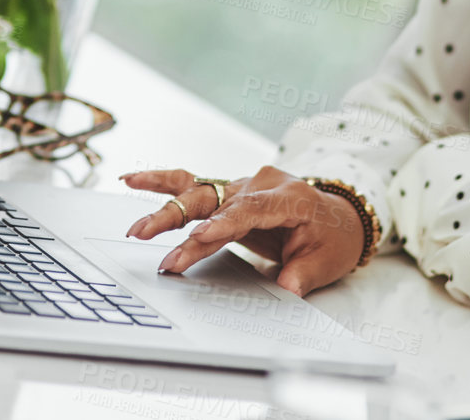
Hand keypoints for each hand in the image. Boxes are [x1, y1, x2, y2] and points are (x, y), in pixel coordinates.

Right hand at [119, 164, 365, 296]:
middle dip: (180, 221)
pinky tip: (132, 180)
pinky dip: (163, 182)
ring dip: (164, 208)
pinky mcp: (229, 193)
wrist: (338, 218)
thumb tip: (285, 289)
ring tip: (135, 225)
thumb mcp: (327, 261)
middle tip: (149, 241)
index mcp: (288, 195)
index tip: (199, 237)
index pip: (249, 209)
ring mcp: (242, 186)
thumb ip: (303, 274)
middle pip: (214, 200)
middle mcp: (260, 185)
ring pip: (198, 192)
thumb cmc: (333, 238)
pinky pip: (194, 185)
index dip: (223, 223)